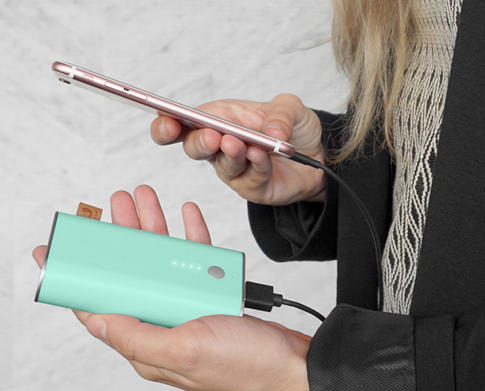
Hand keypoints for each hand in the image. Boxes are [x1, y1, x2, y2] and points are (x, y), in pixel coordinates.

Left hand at [32, 185, 317, 390]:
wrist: (297, 372)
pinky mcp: (215, 301)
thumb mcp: (184, 351)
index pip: (99, 306)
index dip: (75, 276)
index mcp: (148, 343)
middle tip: (111, 204)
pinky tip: (186, 216)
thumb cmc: (246, 370)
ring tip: (143, 198)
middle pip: (130, 274)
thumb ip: (135, 335)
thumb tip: (92, 319)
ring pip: (163, 263)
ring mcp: (190, 311)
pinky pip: (196, 264)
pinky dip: (191, 238)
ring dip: (153, 229)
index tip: (53, 251)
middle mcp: (165, 326)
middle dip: (119, 236)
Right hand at [150, 94, 325, 205]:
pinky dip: (256, 166)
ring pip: (222, 165)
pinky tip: (262, 155)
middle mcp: (219, 146)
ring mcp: (233, 170)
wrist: (318, 154)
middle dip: (199, 142)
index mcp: (218, 119)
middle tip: (212, 137)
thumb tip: (272, 133)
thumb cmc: (292, 127)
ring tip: (239, 144)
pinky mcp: (251, 188)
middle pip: (193, 148)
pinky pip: (250, 178)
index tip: (167, 122)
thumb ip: (280, 114)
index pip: (183, 123)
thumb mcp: (291, 108)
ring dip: (230, 154)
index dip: (167, 124)